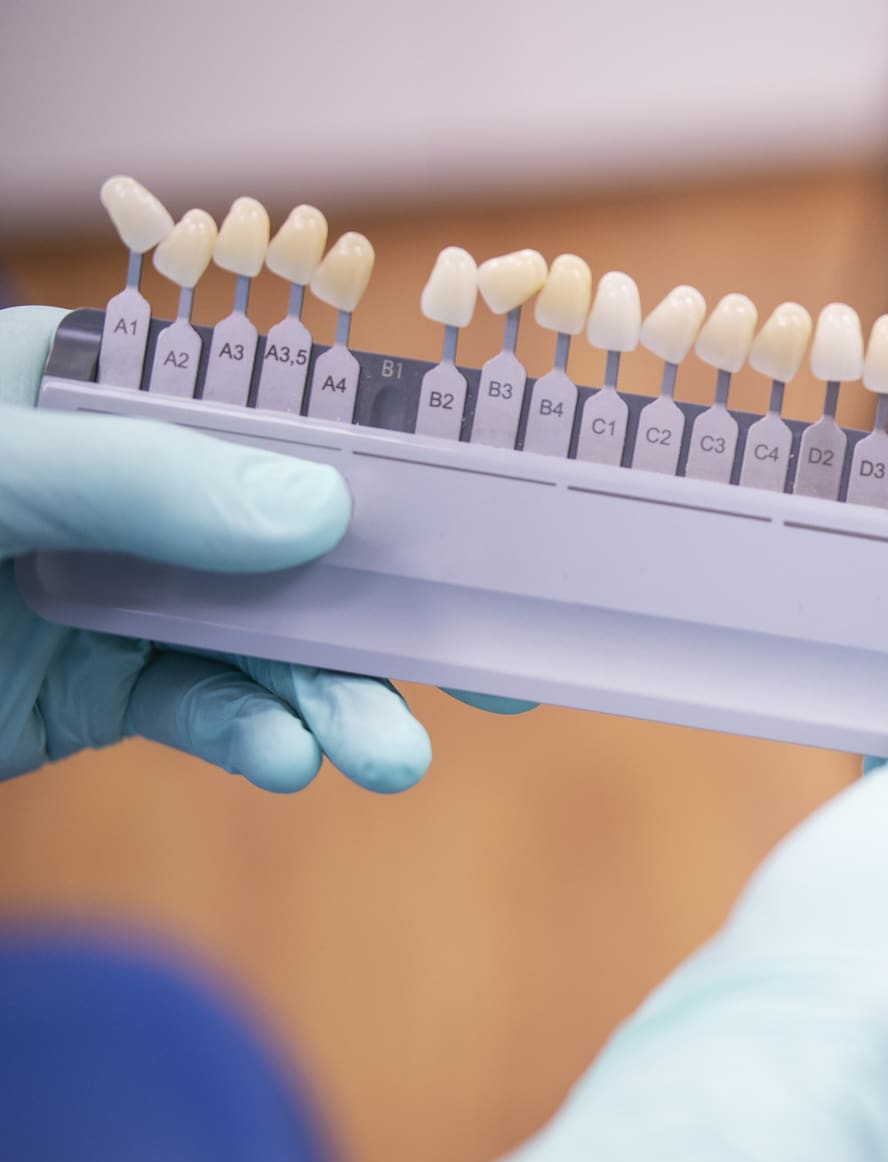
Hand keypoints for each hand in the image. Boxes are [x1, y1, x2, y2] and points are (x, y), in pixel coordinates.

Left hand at [0, 304, 516, 791]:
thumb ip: (139, 478)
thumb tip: (323, 508)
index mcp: (104, 385)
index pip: (274, 396)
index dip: (389, 443)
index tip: (495, 499)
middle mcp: (133, 484)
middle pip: (303, 537)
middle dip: (395, 610)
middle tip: (494, 675)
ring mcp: (121, 587)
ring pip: (271, 640)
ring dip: (339, 698)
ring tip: (389, 757)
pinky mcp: (101, 687)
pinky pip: (205, 709)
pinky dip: (257, 735)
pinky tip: (288, 758)